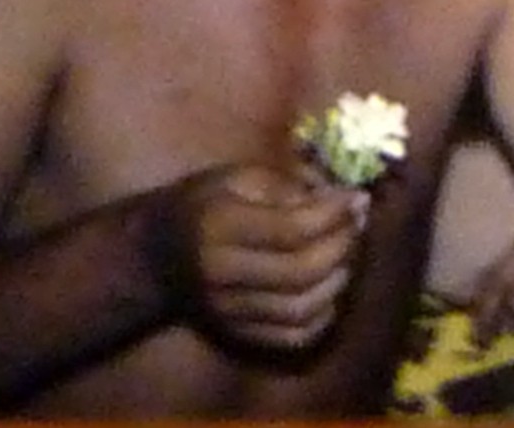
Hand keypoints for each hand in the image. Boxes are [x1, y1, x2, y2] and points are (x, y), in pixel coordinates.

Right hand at [155, 158, 368, 356]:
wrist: (156, 257)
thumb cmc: (203, 205)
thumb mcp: (237, 178)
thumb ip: (288, 186)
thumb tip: (342, 199)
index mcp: (220, 226)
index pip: (291, 229)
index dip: (334, 214)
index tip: (358, 198)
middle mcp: (224, 274)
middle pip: (300, 271)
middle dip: (342, 246)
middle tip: (356, 224)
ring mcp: (230, 310)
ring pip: (301, 309)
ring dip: (338, 280)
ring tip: (346, 253)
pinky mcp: (238, 334)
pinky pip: (293, 336)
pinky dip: (323, 315)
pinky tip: (329, 287)